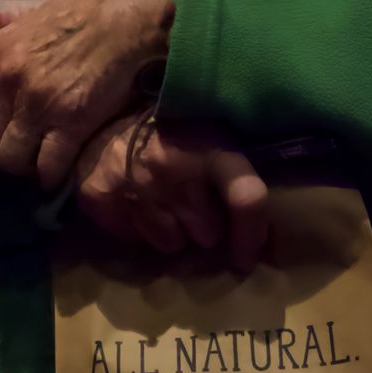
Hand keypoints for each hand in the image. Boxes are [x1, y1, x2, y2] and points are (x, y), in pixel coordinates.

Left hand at [0, 0, 176, 188]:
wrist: (127, 16)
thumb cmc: (82, 10)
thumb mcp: (31, 12)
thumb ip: (0, 23)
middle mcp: (8, 82)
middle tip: (12, 156)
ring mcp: (39, 104)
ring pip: (10, 161)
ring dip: (23, 168)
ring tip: (37, 161)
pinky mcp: (72, 123)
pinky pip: (48, 167)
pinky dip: (52, 175)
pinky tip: (60, 169)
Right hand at [74, 112, 268, 273]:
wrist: (102, 115)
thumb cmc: (169, 129)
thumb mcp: (209, 136)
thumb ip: (233, 174)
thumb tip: (268, 233)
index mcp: (209, 149)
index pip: (246, 196)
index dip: (253, 234)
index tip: (247, 257)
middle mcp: (175, 170)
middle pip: (208, 234)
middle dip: (203, 227)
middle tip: (191, 207)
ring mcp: (136, 188)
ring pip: (171, 245)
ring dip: (171, 231)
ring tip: (161, 203)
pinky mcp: (103, 201)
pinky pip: (135, 241)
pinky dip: (139, 230)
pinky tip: (135, 203)